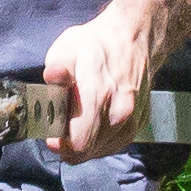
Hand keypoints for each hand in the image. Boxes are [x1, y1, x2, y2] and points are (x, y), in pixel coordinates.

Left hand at [37, 5, 161, 158]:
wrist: (134, 38)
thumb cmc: (97, 44)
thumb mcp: (69, 48)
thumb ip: (59, 67)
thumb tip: (52, 77)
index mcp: (100, 96)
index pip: (79, 144)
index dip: (61, 144)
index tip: (52, 134)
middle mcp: (120, 114)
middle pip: (87, 151)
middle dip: (70, 144)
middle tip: (63, 125)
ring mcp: (132, 121)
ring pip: (100, 151)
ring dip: (85, 143)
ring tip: (79, 121)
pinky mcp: (138, 125)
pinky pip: (113, 145)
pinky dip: (100, 141)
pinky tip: (93, 124)